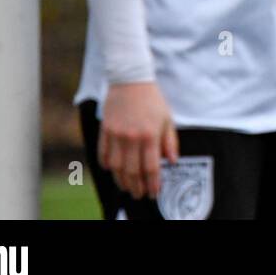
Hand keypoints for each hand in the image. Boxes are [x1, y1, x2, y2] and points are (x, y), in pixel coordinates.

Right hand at [98, 81, 177, 199]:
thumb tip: (172, 161)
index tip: (154, 193)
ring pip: (116, 166)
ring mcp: (116, 134)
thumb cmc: (152, 100)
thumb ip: (170, 141)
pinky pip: (103, 154)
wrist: (131, 80)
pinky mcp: (105, 130)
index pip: (151, 167)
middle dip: (137, 187)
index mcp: (150, 135)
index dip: (153, 183)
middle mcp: (132, 138)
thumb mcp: (167, 118)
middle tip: (140, 195)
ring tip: (127, 187)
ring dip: (121, 180)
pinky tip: (112, 170)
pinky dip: (106, 165)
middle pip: (132, 171)